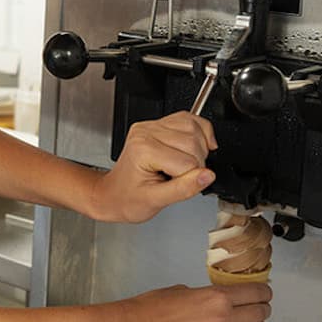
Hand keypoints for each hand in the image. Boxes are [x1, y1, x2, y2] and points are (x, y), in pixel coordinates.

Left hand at [91, 111, 218, 221]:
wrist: (114, 193)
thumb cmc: (128, 198)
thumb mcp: (156, 201)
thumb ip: (184, 188)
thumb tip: (207, 175)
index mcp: (143, 150)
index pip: (188, 161)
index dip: (191, 179)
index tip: (179, 186)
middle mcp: (146, 132)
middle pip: (194, 143)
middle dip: (197, 164)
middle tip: (182, 178)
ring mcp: (152, 126)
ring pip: (195, 128)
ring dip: (200, 149)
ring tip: (184, 165)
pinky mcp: (159, 124)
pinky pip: (189, 120)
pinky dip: (200, 133)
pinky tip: (195, 148)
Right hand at [126, 283, 271, 321]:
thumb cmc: (155, 306)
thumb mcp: (184, 289)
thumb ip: (207, 294)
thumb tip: (218, 298)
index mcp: (217, 297)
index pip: (255, 293)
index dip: (264, 291)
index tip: (263, 291)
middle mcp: (224, 319)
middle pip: (260, 313)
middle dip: (262, 307)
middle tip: (259, 304)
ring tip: (251, 321)